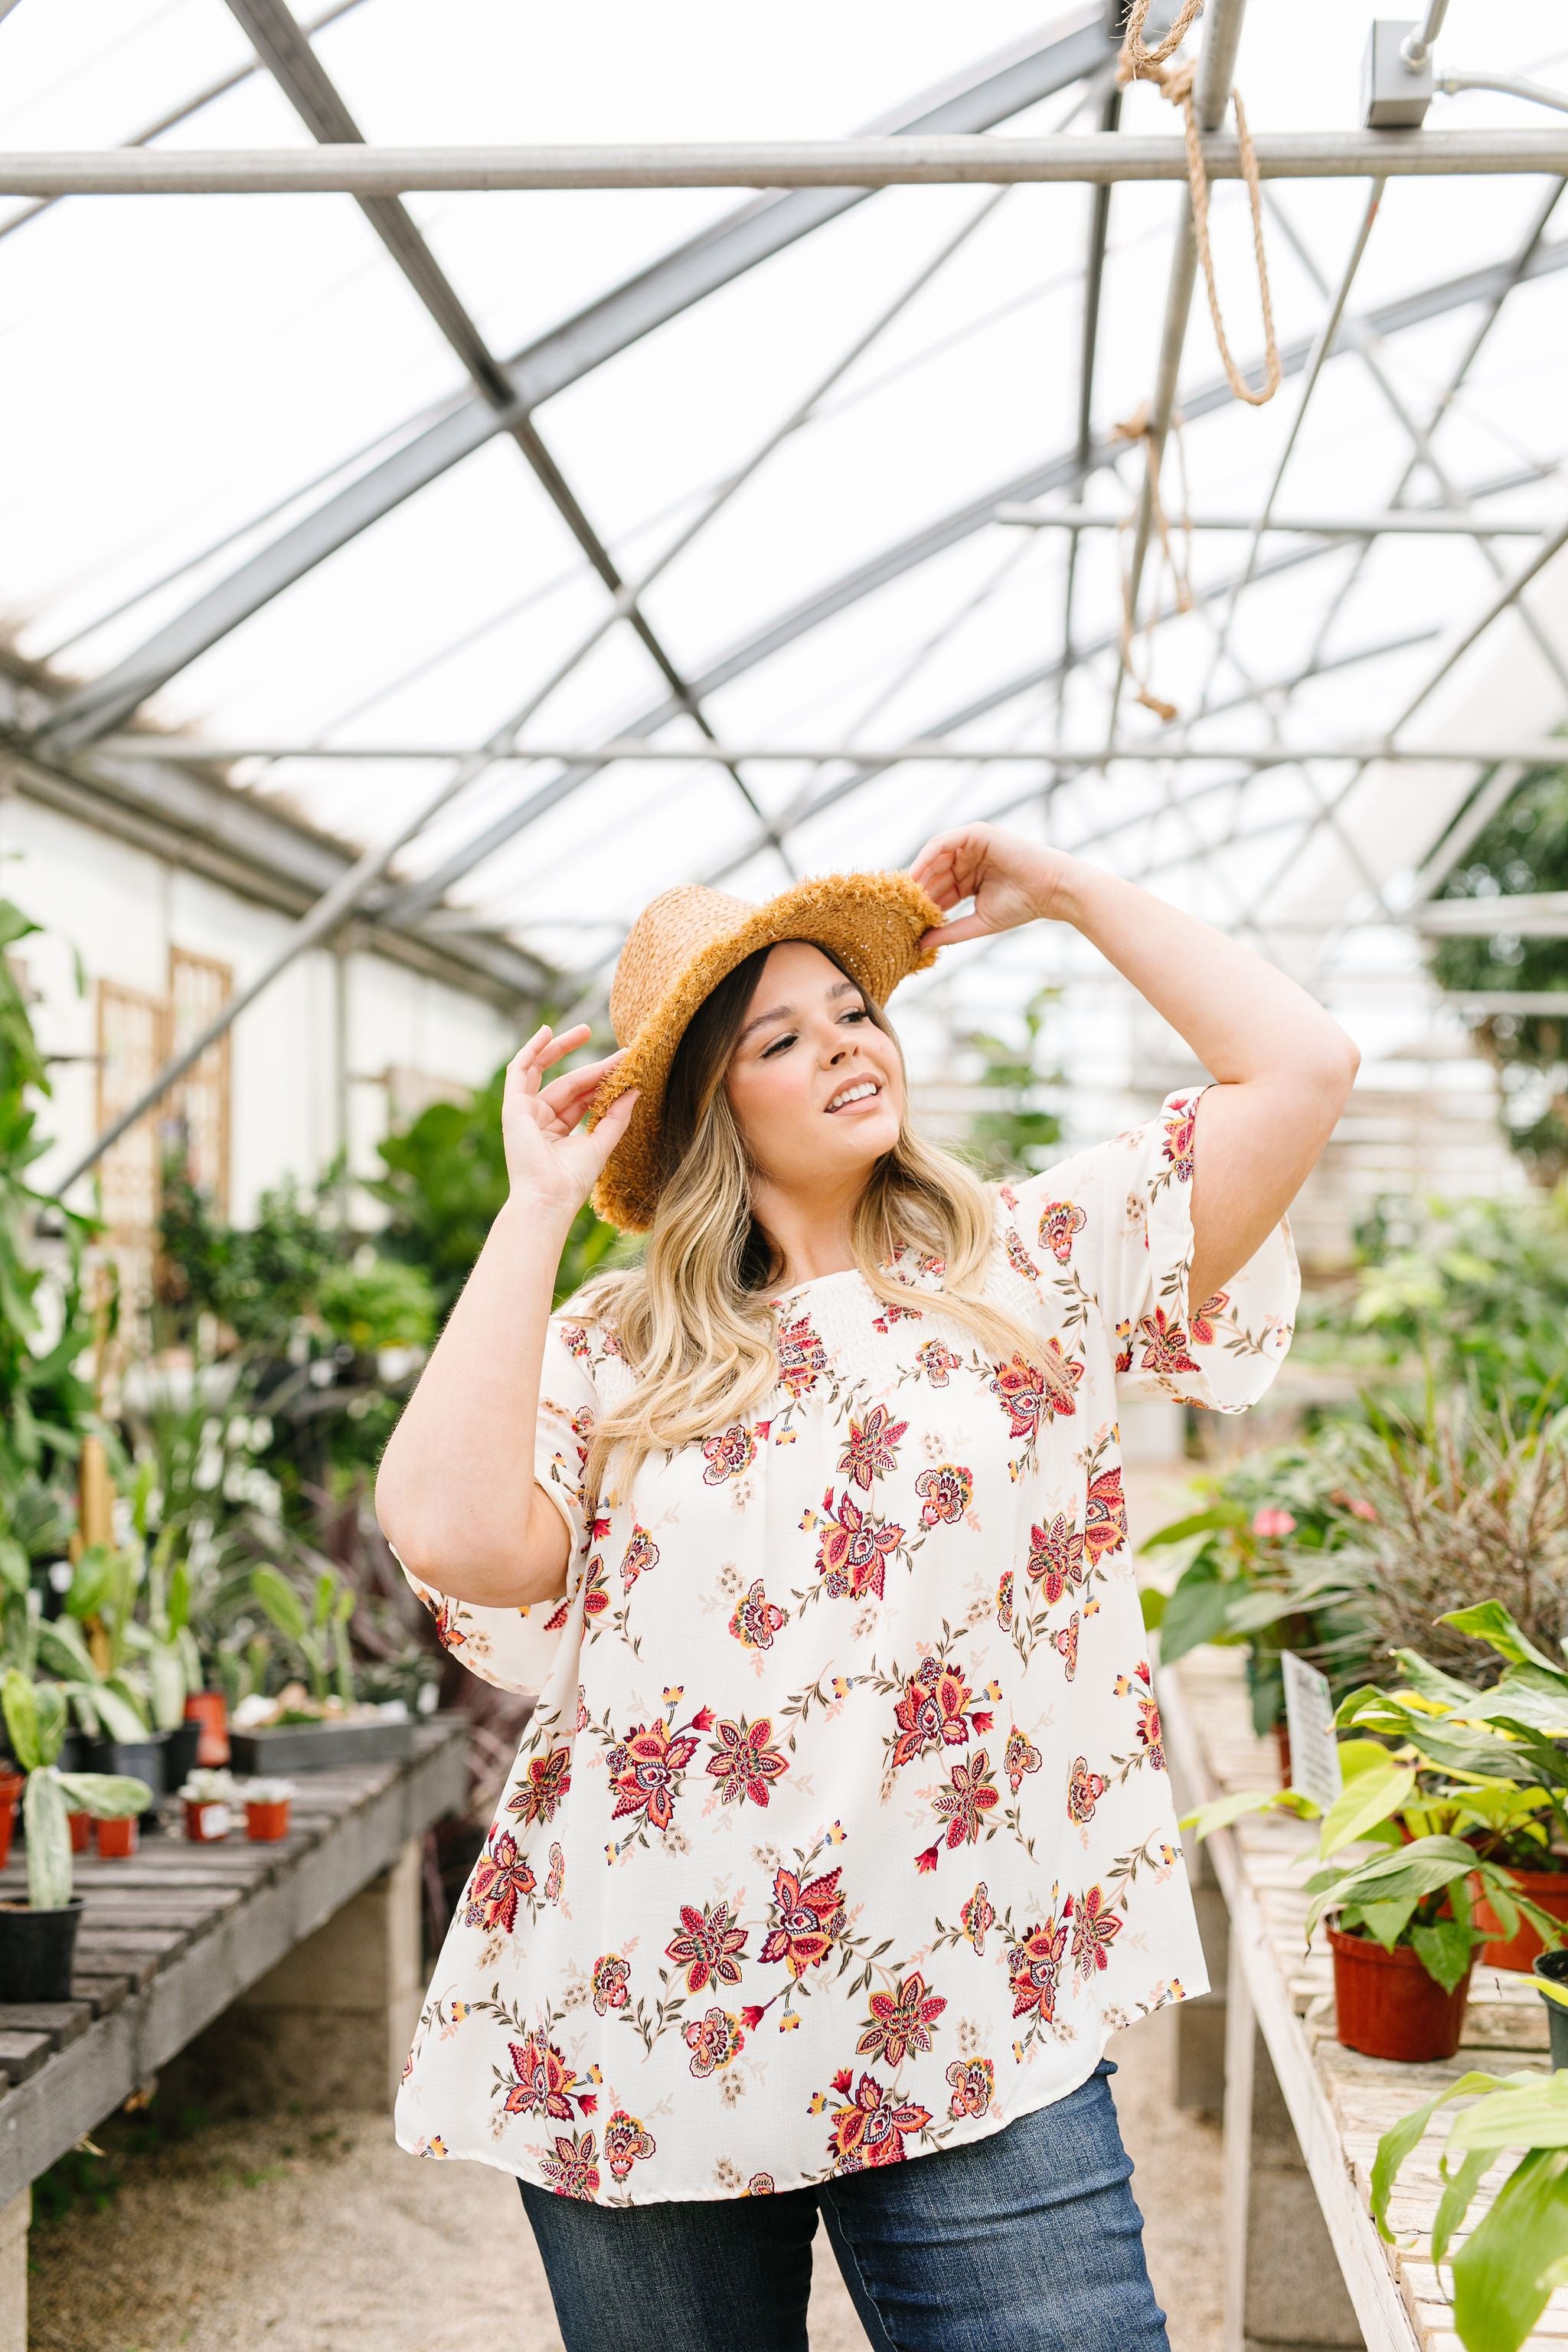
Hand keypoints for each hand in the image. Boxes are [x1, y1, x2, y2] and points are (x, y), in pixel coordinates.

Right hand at [500, 1024, 636, 1219]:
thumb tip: (635, 1090)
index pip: (583, 1097)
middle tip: (619, 1050)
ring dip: (561, 1048)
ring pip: (545, 1071)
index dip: (604, 1080)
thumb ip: (616, 1116)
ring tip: (585, 1030)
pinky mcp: (513, 1106)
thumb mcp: (601, 1143)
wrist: (549, 1198)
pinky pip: (519, 1070)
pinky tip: (546, 1032)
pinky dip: (531, 1050)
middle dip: (593, 1065)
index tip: (628, 1065)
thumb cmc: (572, 1181)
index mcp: (558, 1130)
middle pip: (568, 1082)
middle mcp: (540, 1119)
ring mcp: (525, 1112)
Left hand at [909, 825, 1074, 947]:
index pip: (939, 889)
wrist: (1051, 890)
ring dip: (919, 873)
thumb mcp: (979, 922)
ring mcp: (973, 845)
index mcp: (970, 879)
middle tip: (899, 906)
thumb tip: (921, 944)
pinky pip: (945, 842)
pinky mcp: (977, 833)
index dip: (922, 903)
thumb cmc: (1022, 906)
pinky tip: (916, 874)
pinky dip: (928, 856)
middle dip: (917, 889)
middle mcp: (969, 859)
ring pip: (935, 856)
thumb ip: (950, 931)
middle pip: (934, 872)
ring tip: (905, 893)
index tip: (905, 919)